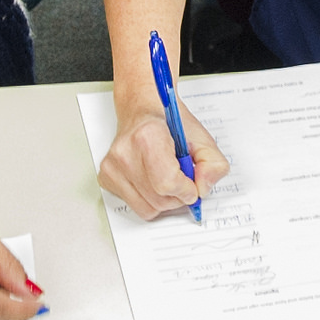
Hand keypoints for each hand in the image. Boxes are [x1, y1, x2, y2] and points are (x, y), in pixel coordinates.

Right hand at [100, 97, 229, 218]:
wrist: (143, 110)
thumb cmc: (170, 123)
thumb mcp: (202, 138)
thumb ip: (213, 165)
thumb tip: (202, 189)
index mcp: (147, 136)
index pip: (168, 183)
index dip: (187, 188)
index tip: (191, 181)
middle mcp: (124, 152)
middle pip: (160, 200)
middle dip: (178, 196)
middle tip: (180, 177)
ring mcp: (112, 166)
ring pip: (148, 209)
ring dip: (164, 201)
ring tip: (165, 177)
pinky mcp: (106, 177)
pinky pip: (136, 207)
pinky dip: (149, 200)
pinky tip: (151, 179)